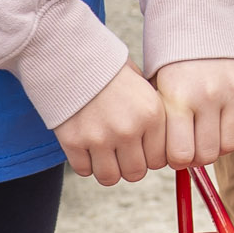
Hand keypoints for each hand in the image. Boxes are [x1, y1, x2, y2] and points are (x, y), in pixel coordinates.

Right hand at [53, 62, 164, 186]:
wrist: (73, 55)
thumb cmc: (110, 70)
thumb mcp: (143, 86)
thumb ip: (153, 117)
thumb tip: (160, 149)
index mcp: (152, 114)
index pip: (159, 159)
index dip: (150, 157)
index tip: (141, 149)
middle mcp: (129, 129)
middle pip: (136, 173)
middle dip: (129, 165)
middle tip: (121, 152)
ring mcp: (100, 138)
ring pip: (110, 177)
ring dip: (108, 169)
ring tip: (104, 153)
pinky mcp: (74, 142)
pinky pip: (84, 171)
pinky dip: (85, 164)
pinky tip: (86, 147)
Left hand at [149, 56, 233, 169]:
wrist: (196, 23)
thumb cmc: (172, 61)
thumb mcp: (157, 90)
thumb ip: (162, 124)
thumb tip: (168, 159)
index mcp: (178, 98)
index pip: (181, 154)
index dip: (178, 161)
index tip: (176, 156)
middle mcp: (206, 96)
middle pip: (208, 153)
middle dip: (199, 157)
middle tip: (194, 148)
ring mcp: (232, 90)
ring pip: (232, 143)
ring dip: (220, 147)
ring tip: (210, 137)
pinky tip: (229, 127)